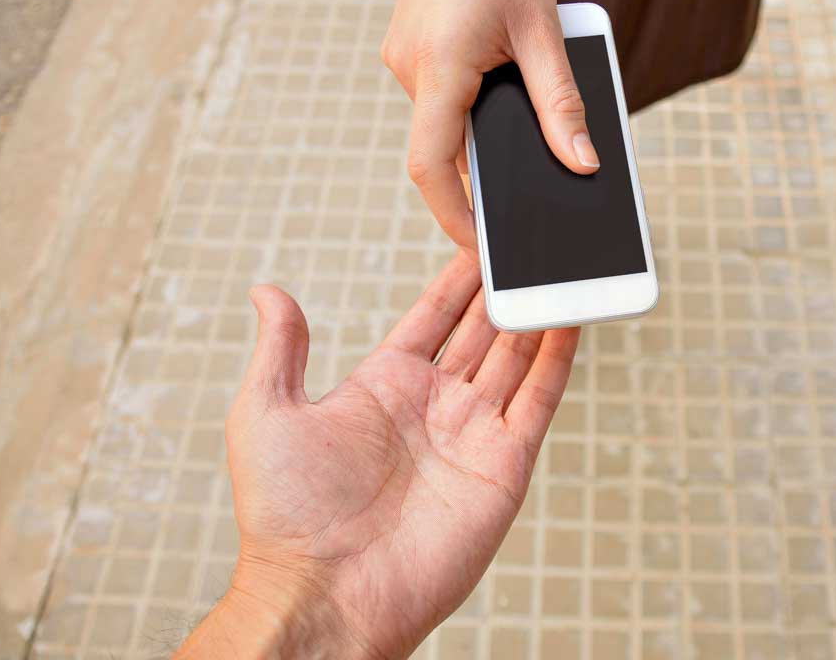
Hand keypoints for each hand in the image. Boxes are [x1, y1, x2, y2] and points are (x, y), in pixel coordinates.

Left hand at [176, 251, 579, 658]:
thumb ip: (281, 349)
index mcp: (383, 386)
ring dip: (537, 315)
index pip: (433, 318)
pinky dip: (557, 361)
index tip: (479, 239)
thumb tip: (268, 291)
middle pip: (483, 332)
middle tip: (530, 244)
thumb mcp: (266, 413)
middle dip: (506, 288)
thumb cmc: (285, 517)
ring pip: (517, 359)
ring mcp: (472, 434)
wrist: (325, 596)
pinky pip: (537, 402)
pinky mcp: (503, 466)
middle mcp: (434, 406)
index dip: (457, 280)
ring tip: (558, 269)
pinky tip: (570, 320)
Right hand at [381, 0, 599, 247]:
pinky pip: (443, 96)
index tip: (484, 246)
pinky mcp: (414, 47)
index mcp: (438, 67)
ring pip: (444, 122)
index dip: (454, 217)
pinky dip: (473, 108)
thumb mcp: (544, 29)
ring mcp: (406, 57)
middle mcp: (410, 68)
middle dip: (482, 181)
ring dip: (483, 137)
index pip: (429, 166)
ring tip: (527, 131)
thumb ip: (562, 103)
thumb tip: (582, 163)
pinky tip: (507, 86)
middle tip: (525, 206)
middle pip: (441, 150)